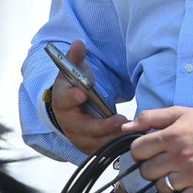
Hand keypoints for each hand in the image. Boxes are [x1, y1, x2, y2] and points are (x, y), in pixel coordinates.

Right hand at [50, 40, 126, 154]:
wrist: (72, 107)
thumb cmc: (74, 86)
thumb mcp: (74, 70)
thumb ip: (76, 58)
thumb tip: (78, 42)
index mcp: (62, 100)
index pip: (64, 100)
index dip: (72, 97)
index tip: (83, 93)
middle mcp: (68, 122)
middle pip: (83, 127)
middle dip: (102, 125)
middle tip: (120, 120)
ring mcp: (79, 137)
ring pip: (95, 142)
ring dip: (113, 138)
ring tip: (130, 132)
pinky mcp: (90, 147)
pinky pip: (103, 150)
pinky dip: (116, 147)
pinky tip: (130, 141)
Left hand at [125, 106, 192, 192]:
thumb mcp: (180, 113)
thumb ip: (151, 117)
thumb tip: (125, 126)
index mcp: (172, 136)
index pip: (137, 150)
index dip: (141, 150)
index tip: (150, 150)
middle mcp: (179, 157)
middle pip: (146, 171)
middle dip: (152, 167)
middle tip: (164, 162)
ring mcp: (191, 175)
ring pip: (161, 188)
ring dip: (166, 182)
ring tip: (177, 174)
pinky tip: (186, 188)